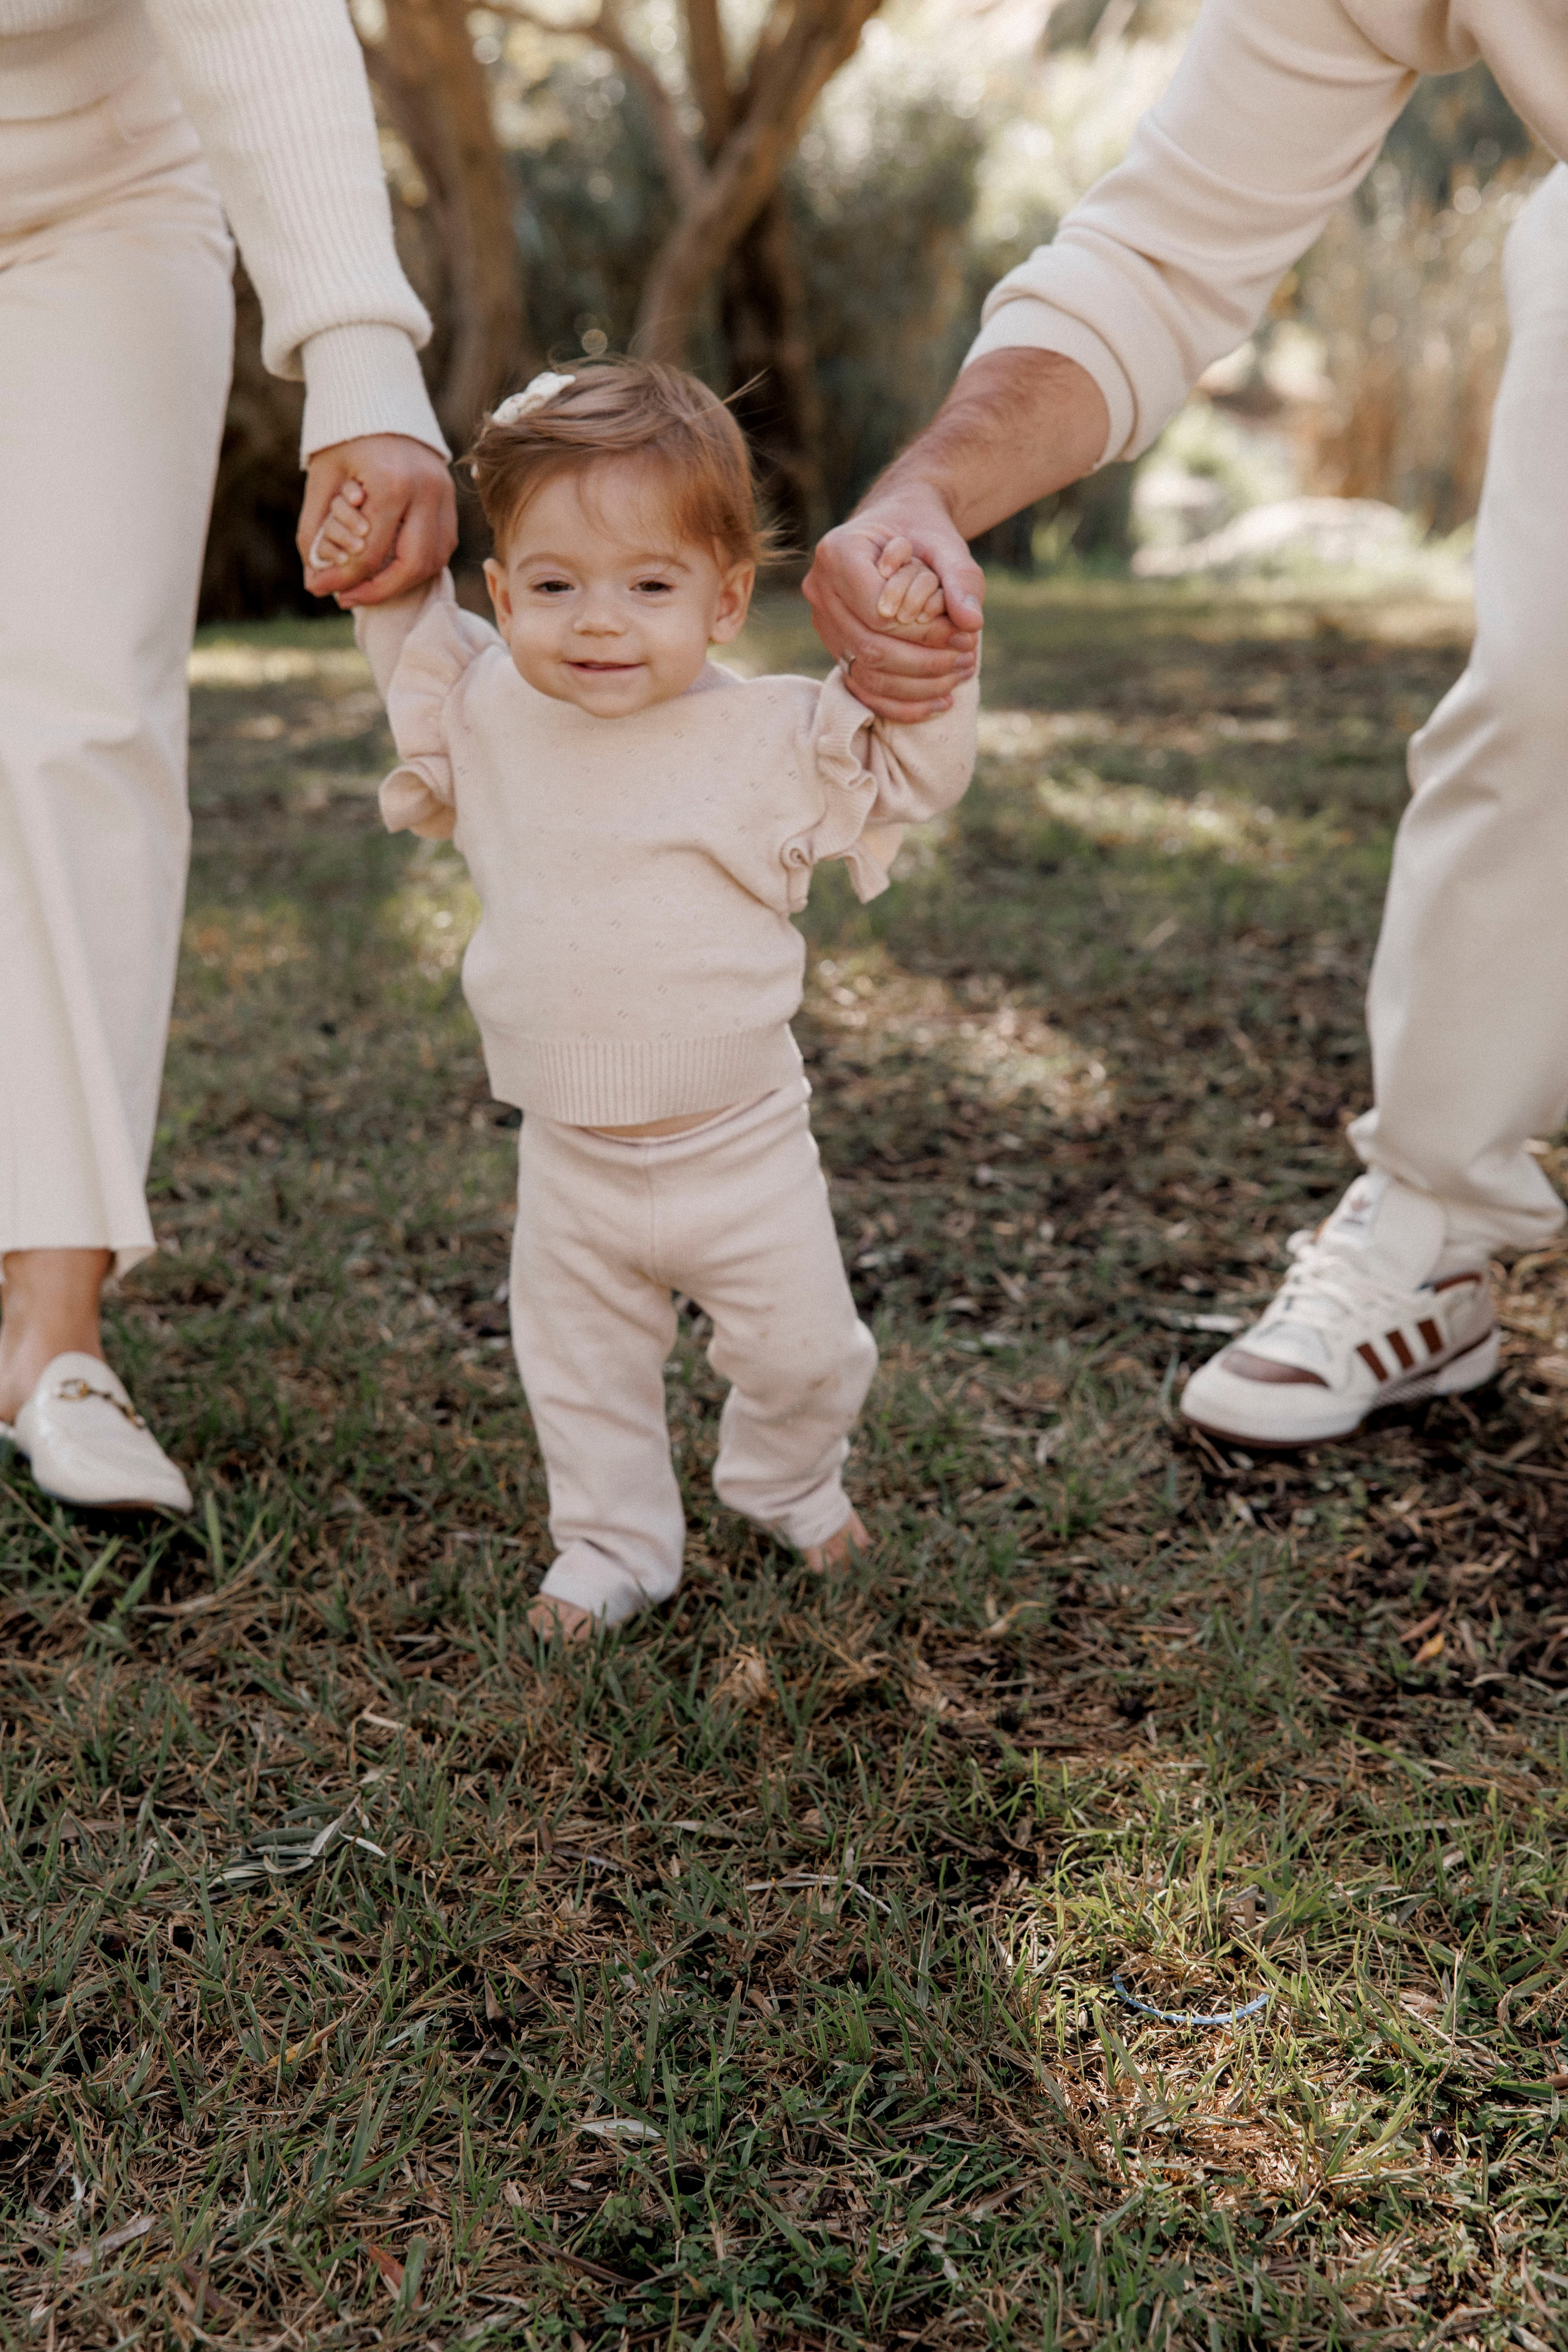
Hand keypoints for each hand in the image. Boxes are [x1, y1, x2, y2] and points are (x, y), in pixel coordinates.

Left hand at [298, 433, 456, 606]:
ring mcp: (444, 496)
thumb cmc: (345, 439)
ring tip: (368, 587)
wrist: (380, 401)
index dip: (343, 579)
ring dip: (402, 583)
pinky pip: (442, 547)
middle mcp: (426, 491)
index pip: (371, 553)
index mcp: (391, 484)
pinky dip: (419, 565)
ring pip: (434, 562)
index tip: (319, 590)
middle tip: (347, 598)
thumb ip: (313, 530)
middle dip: (378, 591)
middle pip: (411, 566)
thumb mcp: (321, 480)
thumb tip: (312, 581)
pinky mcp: (452, 499)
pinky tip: (391, 568)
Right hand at [804, 486, 982, 721]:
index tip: (963, 635)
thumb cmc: (921, 533)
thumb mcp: (946, 545)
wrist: (897, 530)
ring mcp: (822, 621)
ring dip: (917, 686)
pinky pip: (862, 687)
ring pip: (865, 672)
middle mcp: (820, 588)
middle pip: (869, 646)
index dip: (922, 631)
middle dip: (923, 663)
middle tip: (966, 660)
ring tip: (958, 678)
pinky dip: (901, 703)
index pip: (878, 612)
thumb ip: (961, 579)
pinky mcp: (833, 645)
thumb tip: (973, 624)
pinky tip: (938, 703)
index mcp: (838, 552)